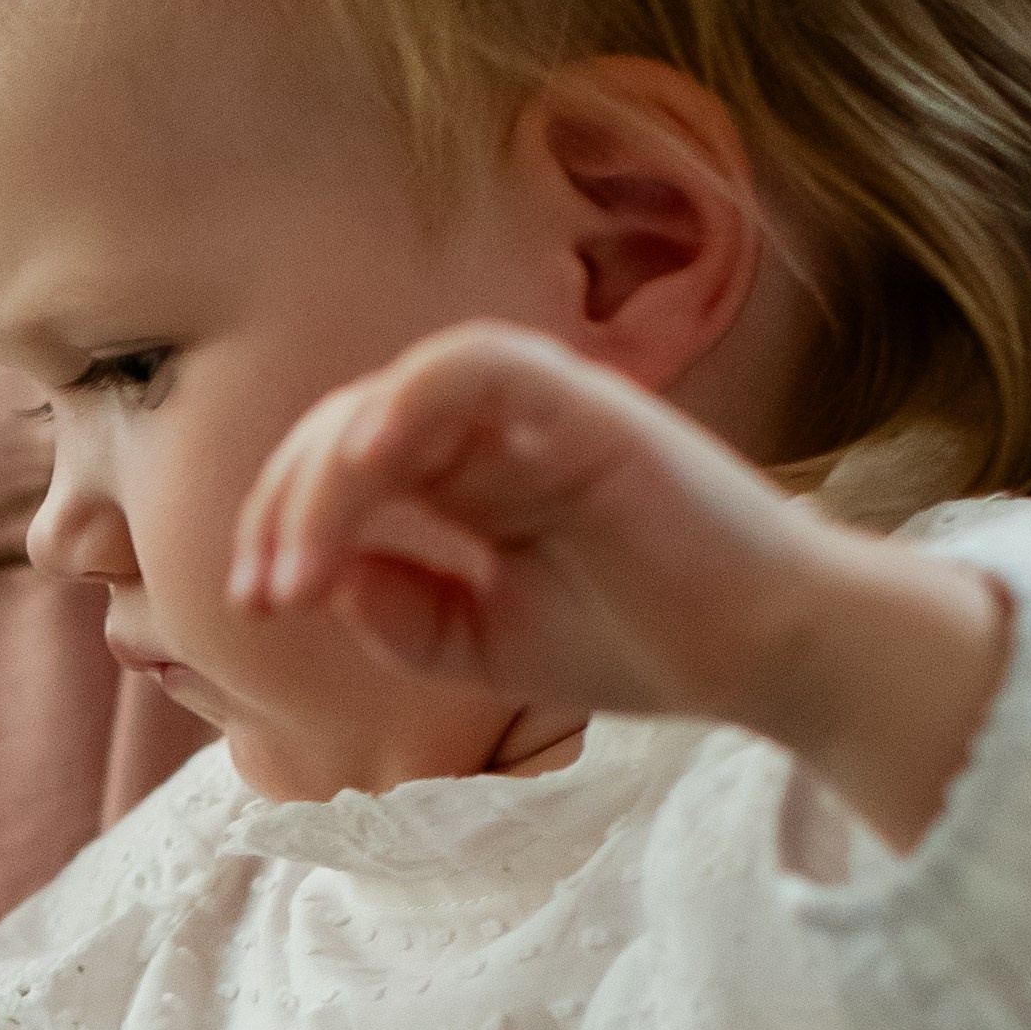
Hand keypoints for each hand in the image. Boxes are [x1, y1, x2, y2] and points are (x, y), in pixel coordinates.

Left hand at [231, 322, 1009, 848]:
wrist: (774, 659)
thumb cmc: (648, 642)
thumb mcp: (488, 643)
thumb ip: (403, 610)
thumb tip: (326, 576)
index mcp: (470, 470)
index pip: (343, 463)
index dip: (284, 524)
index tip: (256, 606)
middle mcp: (497, 426)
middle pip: (348, 425)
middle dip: (285, 509)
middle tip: (261, 598)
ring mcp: (542, 407)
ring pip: (393, 395)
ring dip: (327, 478)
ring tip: (298, 571)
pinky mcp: (585, 404)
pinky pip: (473, 370)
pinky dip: (407, 404)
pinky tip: (365, 469)